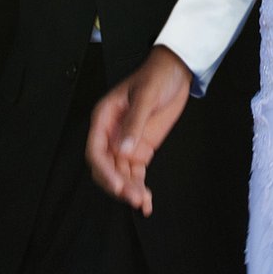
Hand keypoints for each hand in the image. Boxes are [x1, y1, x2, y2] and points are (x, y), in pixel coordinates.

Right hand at [86, 45, 193, 214]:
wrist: (176, 71)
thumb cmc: (157, 76)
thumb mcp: (146, 96)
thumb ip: (134, 122)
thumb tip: (123, 150)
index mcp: (104, 118)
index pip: (96, 151)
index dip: (103, 170)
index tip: (116, 184)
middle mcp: (111, 134)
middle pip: (106, 167)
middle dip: (117, 184)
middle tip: (133, 197)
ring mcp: (126, 143)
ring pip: (120, 174)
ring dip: (129, 190)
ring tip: (142, 202)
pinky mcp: (141, 149)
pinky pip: (135, 173)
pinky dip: (139, 187)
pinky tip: (146, 202)